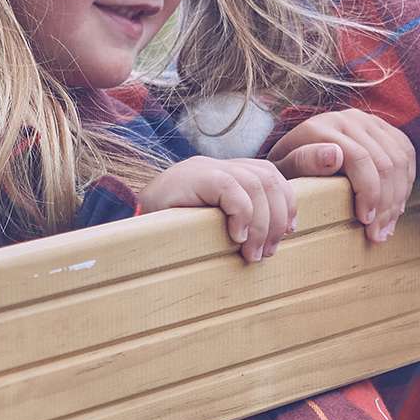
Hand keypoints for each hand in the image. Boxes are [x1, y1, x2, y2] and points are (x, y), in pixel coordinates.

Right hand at [141, 156, 294, 262]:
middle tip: (267, 253)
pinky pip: (231, 189)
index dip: (287, 203)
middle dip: (276, 220)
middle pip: (270, 181)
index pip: (272, 176)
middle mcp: (222, 164)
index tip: (288, 233)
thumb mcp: (212, 225)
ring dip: (261, 225)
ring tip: (251, 254)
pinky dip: (241, 215)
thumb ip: (239, 224)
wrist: (131, 218)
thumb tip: (271, 244)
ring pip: (256, 186)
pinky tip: (236, 238)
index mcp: (230, 172)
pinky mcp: (195, 176)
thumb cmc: (172, 230)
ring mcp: (208, 167)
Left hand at [266, 109, 415, 243]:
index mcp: (323, 127)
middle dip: (386, 204)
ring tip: (387, 227)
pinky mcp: (383, 128)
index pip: (361, 159)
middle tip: (378, 234)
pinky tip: (396, 207)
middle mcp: (349, 118)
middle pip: (385, 162)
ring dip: (398, 198)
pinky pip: (407, 154)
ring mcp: (368, 121)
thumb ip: (303, 162)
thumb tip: (336, 155)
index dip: (369, 193)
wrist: (293, 150)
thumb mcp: (283, 171)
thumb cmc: (286, 171)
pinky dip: (405, 183)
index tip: (366, 222)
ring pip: (400, 160)